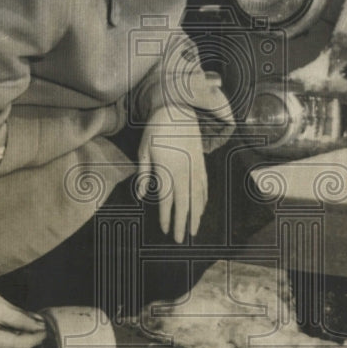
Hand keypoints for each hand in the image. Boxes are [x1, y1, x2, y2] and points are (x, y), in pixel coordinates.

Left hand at [136, 105, 206, 242]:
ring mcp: (195, 167)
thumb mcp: (143, 151)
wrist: (177, 108)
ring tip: (193, 229)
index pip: (168, 201)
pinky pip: (204, 185)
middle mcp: (184, 172)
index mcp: (168, 170)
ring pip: (197, 197)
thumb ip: (144, 174)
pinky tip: (201, 208)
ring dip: (195, 215)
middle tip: (181, 239)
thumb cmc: (155, 129)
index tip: (166, 230)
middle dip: (183, 223)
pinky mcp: (201, 162)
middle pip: (185, 204)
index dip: (167, 217)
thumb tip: (142, 195)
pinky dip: (203, 199)